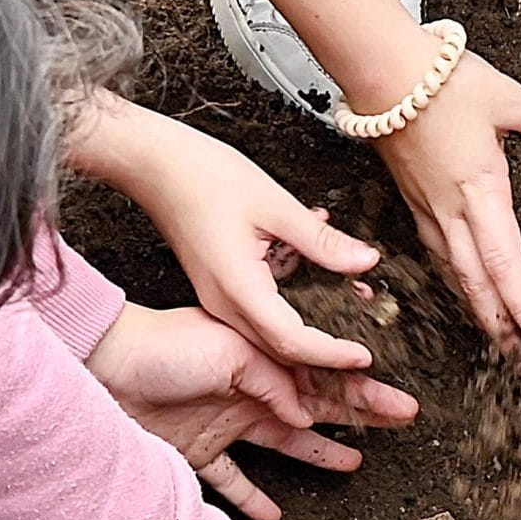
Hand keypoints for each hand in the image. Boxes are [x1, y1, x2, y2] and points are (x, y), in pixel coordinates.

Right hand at [71, 94, 384, 369]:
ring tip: (352, 306)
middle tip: (365, 348)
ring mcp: (219, 299)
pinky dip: (295, 303)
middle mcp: (225, 304)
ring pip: (273, 333)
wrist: (155, 164)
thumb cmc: (202, 176)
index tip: (364, 355)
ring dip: (313, 326)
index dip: (331, 353)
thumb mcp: (275, 204)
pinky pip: (262, 311)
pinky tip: (318, 274)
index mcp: (238, 287)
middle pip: (282, 349)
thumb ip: (322, 241)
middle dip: (326, 353)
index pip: (292, 341)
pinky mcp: (221, 288)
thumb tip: (365, 261)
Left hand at [86, 302, 417, 519]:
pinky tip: (275, 514)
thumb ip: (272, 382)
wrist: (99, 371)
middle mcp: (248, 391)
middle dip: (359, 417)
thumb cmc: (160, 349)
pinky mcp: (195, 453)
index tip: (400, 404)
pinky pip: (232, 481)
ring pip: (284, 444)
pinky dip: (253, 499)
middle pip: (315, 408)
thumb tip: (303, 414)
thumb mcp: (229, 350)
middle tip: (401, 423)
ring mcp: (223, 423)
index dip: (363, 391)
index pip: (324, 376)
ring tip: (354, 464)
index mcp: (261, 359)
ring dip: (319, 453)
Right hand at [373, 50, 520, 350]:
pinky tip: (464, 288)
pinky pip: (438, 254)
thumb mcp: (509, 99)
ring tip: (498, 338)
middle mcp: (452, 209)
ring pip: (456, 274)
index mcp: (479, 188)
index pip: (505, 261)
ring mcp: (429, 209)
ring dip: (478, 310)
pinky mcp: (416, 202)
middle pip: (478, 282)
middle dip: (502, 325)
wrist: (381, 73)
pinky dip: (457, 281)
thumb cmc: (438, 82)